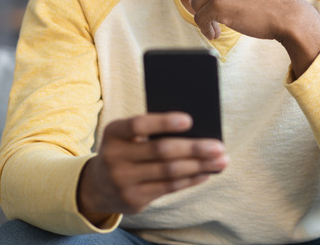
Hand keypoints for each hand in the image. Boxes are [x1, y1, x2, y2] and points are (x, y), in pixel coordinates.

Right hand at [77, 112, 228, 222]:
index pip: (139, 125)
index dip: (163, 122)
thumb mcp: (126, 137)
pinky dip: (190, 180)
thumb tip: (197, 132)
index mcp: (113, 133)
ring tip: (221, 161)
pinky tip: (206, 173)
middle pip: (161, 151)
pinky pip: (168, 188)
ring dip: (199, 166)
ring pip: (169, 172)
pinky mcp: (133, 199)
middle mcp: (115, 157)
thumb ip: (151, 131)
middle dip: (194, 148)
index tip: (190, 120)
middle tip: (219, 146)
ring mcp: (123, 181)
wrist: (97, 185)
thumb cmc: (125, 150)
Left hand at [189, 0, 288, 39]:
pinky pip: (200, 18)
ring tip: (216, 27)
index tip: (219, 4)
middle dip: (205, 5)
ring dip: (205, 18)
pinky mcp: (217, 4)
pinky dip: (205, 29)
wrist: (287, 15)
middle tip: (216, 18)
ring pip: (196, 4)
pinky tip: (215, 33)